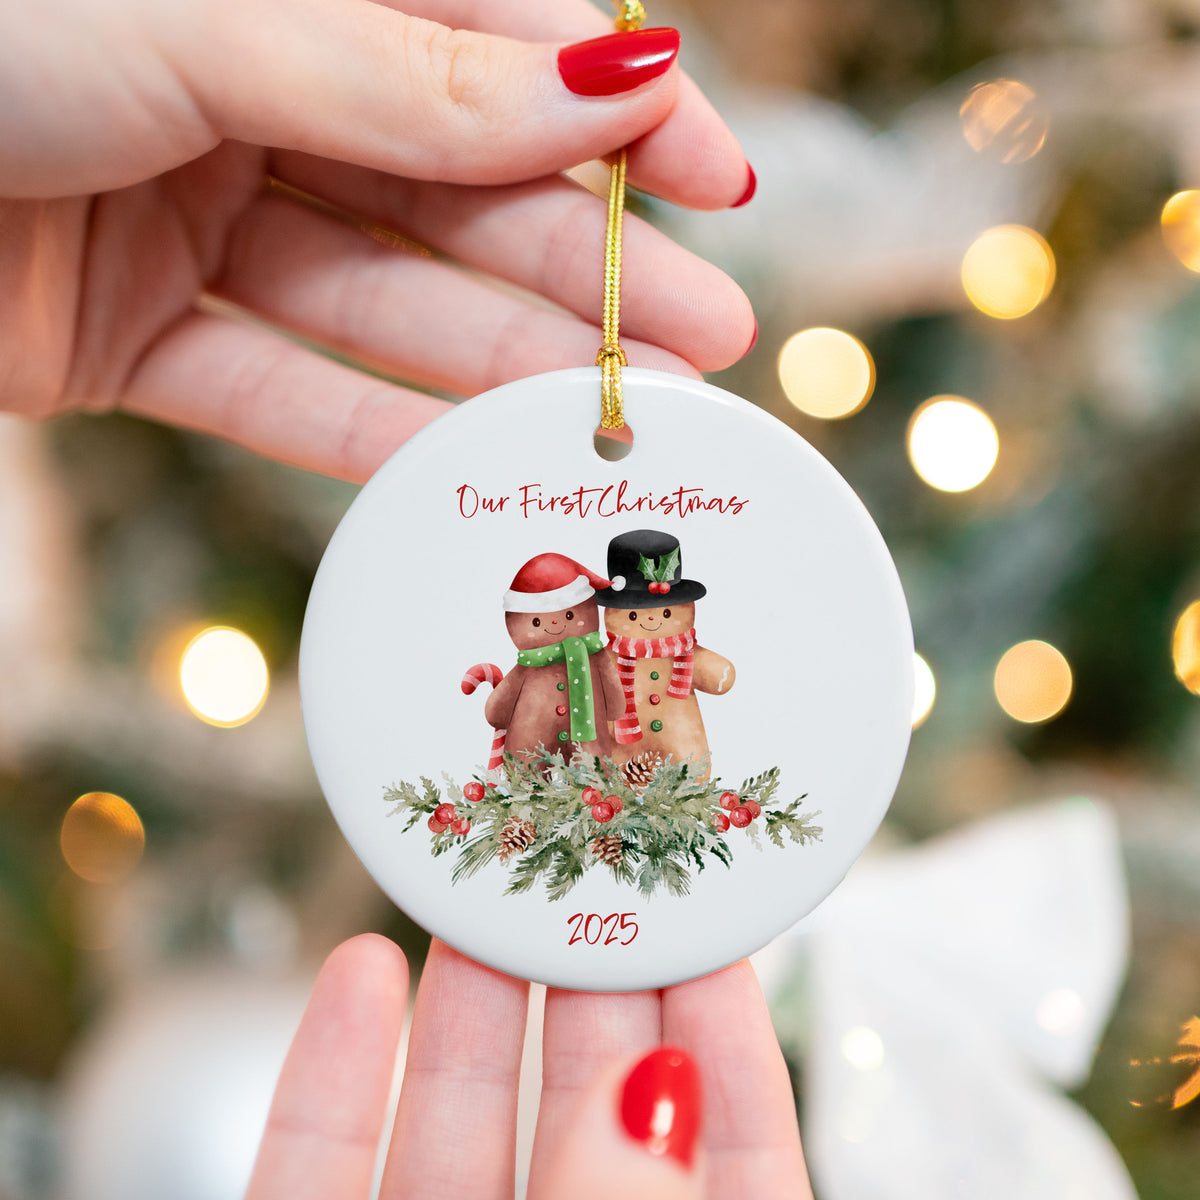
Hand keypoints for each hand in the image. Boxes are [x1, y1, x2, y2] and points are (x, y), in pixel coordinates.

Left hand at [0, 0, 755, 482]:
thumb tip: (620, 85)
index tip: (719, 182)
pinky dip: (367, 431)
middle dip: (588, 266)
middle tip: (713, 338)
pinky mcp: (135, 331)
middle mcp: (253, 88)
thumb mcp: (210, 20)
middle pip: (459, 189)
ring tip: (622, 413)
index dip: (616, 116)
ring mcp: (195, 214)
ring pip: (383, 299)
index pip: (496, 43)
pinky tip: (468, 468)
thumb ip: (415, 77)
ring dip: (503, 362)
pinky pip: (275, 386)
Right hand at [246, 935, 811, 1198]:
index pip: (726, 1162)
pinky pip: (317, 1173)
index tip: (712, 929)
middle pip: (583, 1115)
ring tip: (480, 890)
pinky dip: (332, 1074)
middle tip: (589, 865)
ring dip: (464, 1002)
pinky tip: (358, 974)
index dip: (726, 1044)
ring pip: (451, 1127)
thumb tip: (650, 1093)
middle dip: (587, 983)